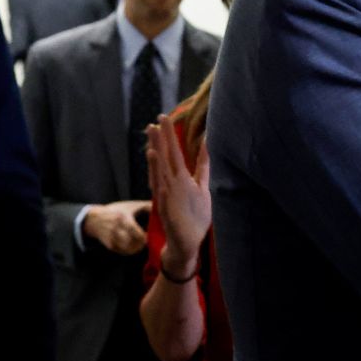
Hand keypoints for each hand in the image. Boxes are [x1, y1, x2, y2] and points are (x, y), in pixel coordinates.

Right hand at [83, 200, 150, 255]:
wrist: (94, 219)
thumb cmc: (117, 211)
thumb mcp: (131, 206)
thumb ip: (147, 207)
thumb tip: (163, 208)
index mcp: (123, 219)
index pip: (138, 234)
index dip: (147, 237)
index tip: (153, 234)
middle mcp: (116, 231)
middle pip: (136, 244)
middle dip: (145, 243)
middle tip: (151, 240)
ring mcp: (113, 240)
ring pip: (131, 250)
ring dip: (139, 247)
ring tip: (144, 242)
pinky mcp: (111, 247)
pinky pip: (125, 252)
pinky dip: (132, 250)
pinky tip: (136, 244)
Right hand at [146, 116, 211, 277]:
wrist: (188, 242)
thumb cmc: (194, 214)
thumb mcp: (201, 185)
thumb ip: (203, 165)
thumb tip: (208, 143)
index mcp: (179, 178)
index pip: (172, 153)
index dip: (168, 137)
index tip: (162, 118)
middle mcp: (171, 186)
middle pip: (163, 161)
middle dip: (159, 144)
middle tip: (153, 124)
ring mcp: (168, 200)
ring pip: (160, 180)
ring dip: (156, 167)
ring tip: (152, 150)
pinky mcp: (168, 215)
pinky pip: (164, 204)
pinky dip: (161, 195)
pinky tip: (160, 186)